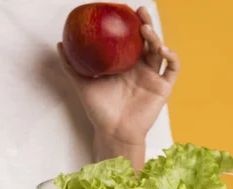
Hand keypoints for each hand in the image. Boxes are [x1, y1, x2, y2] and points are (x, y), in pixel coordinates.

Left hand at [57, 7, 179, 164]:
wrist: (113, 132)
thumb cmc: (99, 111)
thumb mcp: (82, 85)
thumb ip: (71, 65)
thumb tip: (60, 44)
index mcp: (124, 64)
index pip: (130, 39)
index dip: (130, 24)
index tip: (124, 10)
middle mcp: (140, 67)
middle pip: (146, 40)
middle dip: (145, 23)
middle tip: (139, 12)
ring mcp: (152, 76)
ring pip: (159, 50)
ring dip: (156, 37)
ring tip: (145, 30)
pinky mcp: (163, 87)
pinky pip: (172, 68)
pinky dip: (172, 56)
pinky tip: (163, 49)